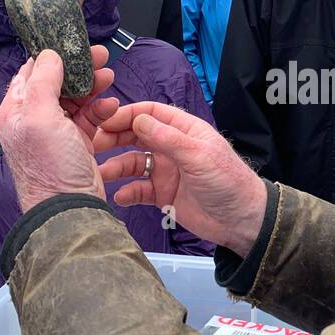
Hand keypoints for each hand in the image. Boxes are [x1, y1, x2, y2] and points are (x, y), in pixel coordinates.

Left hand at [0, 45, 118, 213]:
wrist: (69, 207)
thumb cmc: (50, 166)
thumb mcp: (40, 118)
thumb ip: (43, 82)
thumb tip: (48, 55)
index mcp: (15, 111)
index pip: (30, 73)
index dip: (52, 56)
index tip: (74, 43)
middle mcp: (33, 120)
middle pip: (57, 83)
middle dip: (79, 68)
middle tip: (100, 55)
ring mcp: (56, 132)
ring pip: (76, 98)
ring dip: (92, 86)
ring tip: (109, 76)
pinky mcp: (76, 142)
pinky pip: (89, 117)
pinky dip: (100, 109)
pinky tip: (110, 106)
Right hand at [94, 103, 267, 256]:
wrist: (241, 221)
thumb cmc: (228, 181)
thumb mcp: (198, 156)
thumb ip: (168, 139)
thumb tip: (138, 120)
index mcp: (184, 130)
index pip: (150, 114)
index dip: (126, 115)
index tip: (104, 121)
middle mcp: (171, 147)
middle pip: (136, 136)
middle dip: (114, 138)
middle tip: (93, 146)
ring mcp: (166, 171)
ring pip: (133, 163)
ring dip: (116, 167)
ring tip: (99, 174)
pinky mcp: (163, 194)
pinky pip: (138, 189)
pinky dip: (127, 192)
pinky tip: (120, 197)